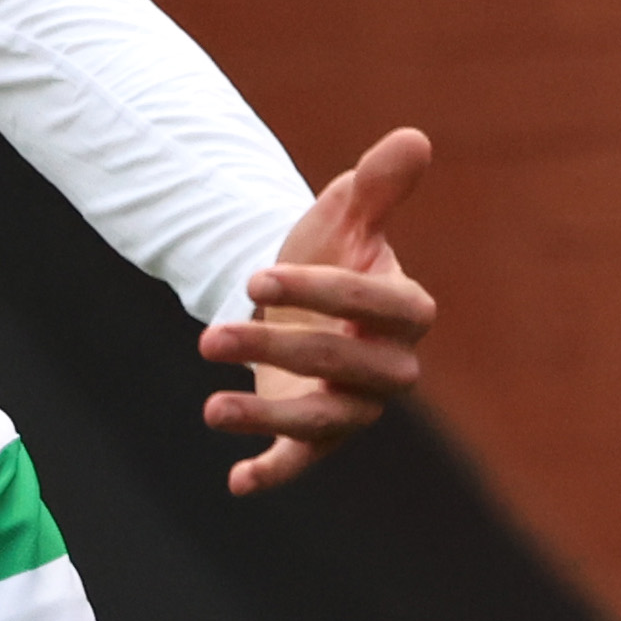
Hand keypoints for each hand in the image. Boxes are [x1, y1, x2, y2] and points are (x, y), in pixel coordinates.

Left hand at [197, 126, 435, 494]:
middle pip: (342, 365)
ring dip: (267, 418)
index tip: (255, 277)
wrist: (296, 299)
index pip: (376, 306)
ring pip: (323, 422)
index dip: (320, 292)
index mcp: (404, 311)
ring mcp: (354, 406)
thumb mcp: (345, 216)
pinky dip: (274, 474)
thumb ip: (377, 184)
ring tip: (210, 409)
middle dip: (277, 351)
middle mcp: (388, 366)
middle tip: (206, 336)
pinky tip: (235, 483)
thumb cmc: (326, 254)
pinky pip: (303, 463)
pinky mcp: (317, 434)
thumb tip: (413, 137)